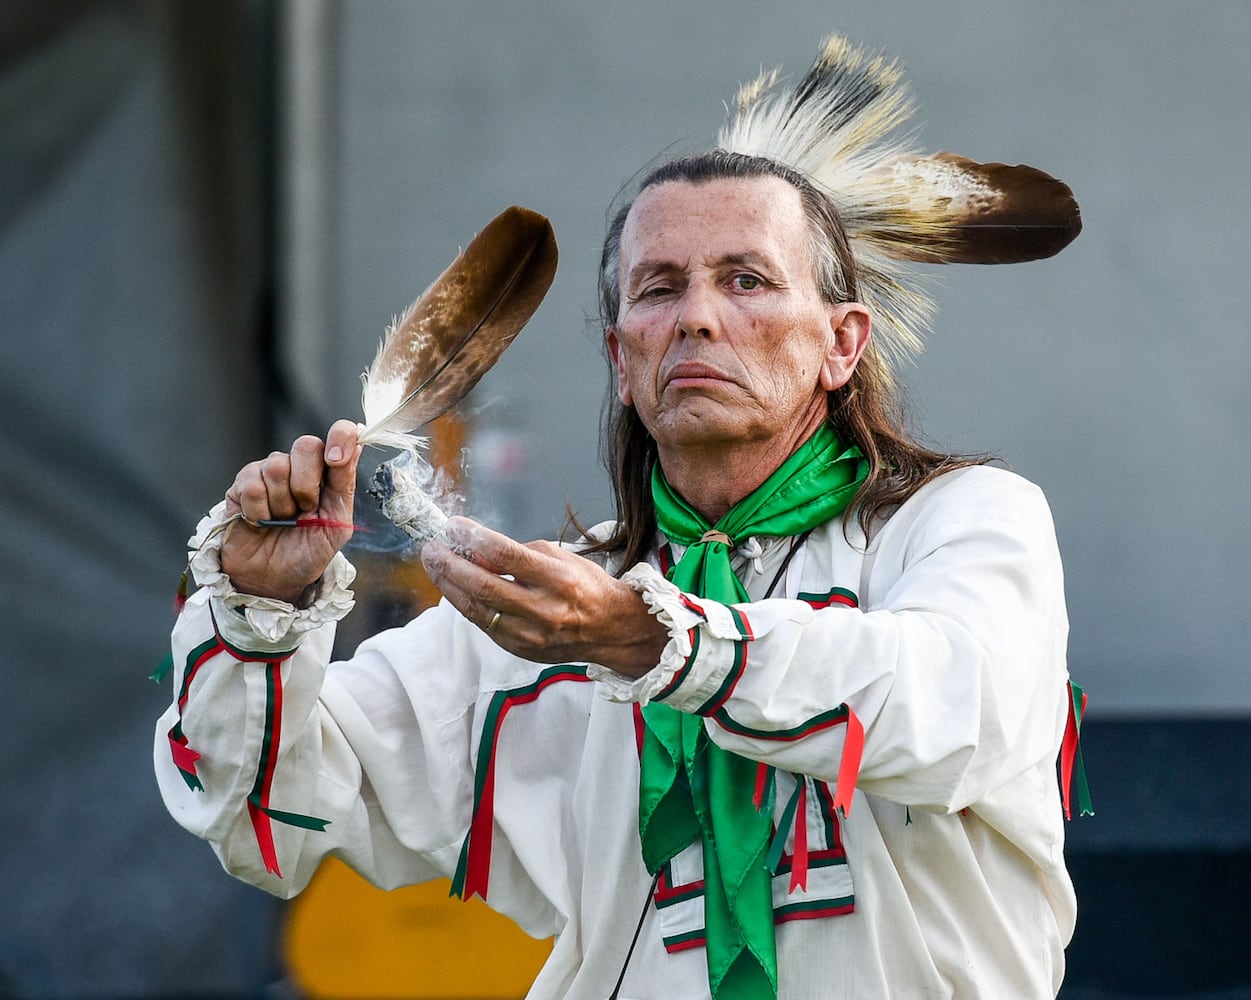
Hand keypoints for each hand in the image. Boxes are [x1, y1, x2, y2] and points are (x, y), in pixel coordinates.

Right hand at [221, 419, 362, 603]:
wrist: (274, 579)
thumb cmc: (307, 552)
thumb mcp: (337, 525)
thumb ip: (344, 486)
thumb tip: (358, 447)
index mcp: (327, 473)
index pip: (340, 435)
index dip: (340, 437)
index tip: (336, 459)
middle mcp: (298, 466)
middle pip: (305, 445)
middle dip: (308, 484)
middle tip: (305, 510)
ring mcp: (267, 472)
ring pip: (276, 466)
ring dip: (282, 504)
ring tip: (282, 520)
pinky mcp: (240, 486)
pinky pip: (252, 486)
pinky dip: (260, 512)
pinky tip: (261, 522)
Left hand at [420, 517, 668, 676]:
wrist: (611, 629)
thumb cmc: (585, 586)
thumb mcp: (560, 558)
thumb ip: (519, 554)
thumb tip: (478, 549)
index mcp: (559, 580)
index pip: (507, 556)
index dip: (475, 538)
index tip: (454, 526)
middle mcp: (544, 610)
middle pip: (485, 586)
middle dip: (451, 565)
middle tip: (433, 548)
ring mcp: (530, 634)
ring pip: (477, 609)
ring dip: (450, 585)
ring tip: (435, 564)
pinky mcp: (520, 649)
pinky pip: (484, 625)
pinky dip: (466, 604)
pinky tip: (455, 588)